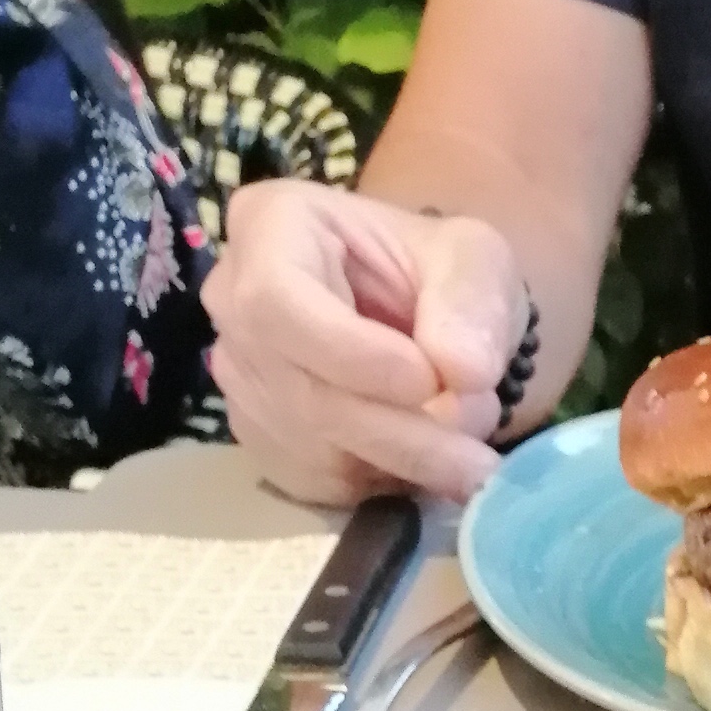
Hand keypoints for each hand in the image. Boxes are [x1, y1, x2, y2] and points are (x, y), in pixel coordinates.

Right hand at [203, 181, 526, 506]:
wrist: (431, 323)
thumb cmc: (440, 273)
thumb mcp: (475, 260)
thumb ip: (473, 304)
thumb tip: (461, 372)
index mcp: (269, 226)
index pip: (279, 300)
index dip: (354, 355)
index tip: (431, 380)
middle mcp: (233, 301)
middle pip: (298, 388)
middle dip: (399, 433)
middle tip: (477, 461)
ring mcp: (240, 375)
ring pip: (310, 445)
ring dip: (403, 463)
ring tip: (470, 451)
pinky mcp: (262, 436)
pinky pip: (315, 480)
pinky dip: (382, 483)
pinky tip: (425, 462)